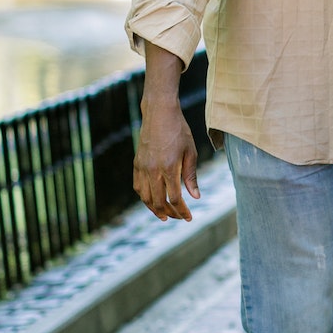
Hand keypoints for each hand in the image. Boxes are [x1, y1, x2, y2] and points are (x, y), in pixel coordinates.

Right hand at [133, 96, 198, 221]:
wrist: (159, 113)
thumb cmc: (179, 131)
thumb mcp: (190, 152)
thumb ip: (192, 176)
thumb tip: (196, 197)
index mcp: (169, 168)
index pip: (175, 198)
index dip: (182, 211)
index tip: (189, 217)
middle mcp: (153, 170)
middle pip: (159, 202)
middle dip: (169, 214)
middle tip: (178, 218)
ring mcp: (142, 167)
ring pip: (145, 197)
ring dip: (154, 209)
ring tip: (164, 216)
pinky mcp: (136, 163)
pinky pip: (137, 186)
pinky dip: (144, 197)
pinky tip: (152, 200)